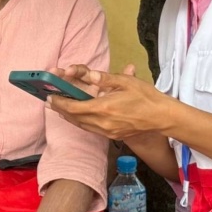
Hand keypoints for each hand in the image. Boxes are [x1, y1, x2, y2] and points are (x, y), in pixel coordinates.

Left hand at [45, 63, 176, 139]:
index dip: (59, 103)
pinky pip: (90, 129)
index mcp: (104, 108)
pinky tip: (77, 115)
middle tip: (49, 101)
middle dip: (60, 109)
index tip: (49, 97)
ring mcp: (107, 131)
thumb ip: (105, 79)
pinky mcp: (112, 136)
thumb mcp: (126, 82)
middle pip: (73, 118)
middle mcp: (103, 123)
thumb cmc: (146, 97)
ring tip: (59, 108)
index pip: (73, 107)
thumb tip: (89, 75)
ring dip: (68, 116)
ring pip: (81, 125)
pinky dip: (80, 121)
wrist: (162, 118)